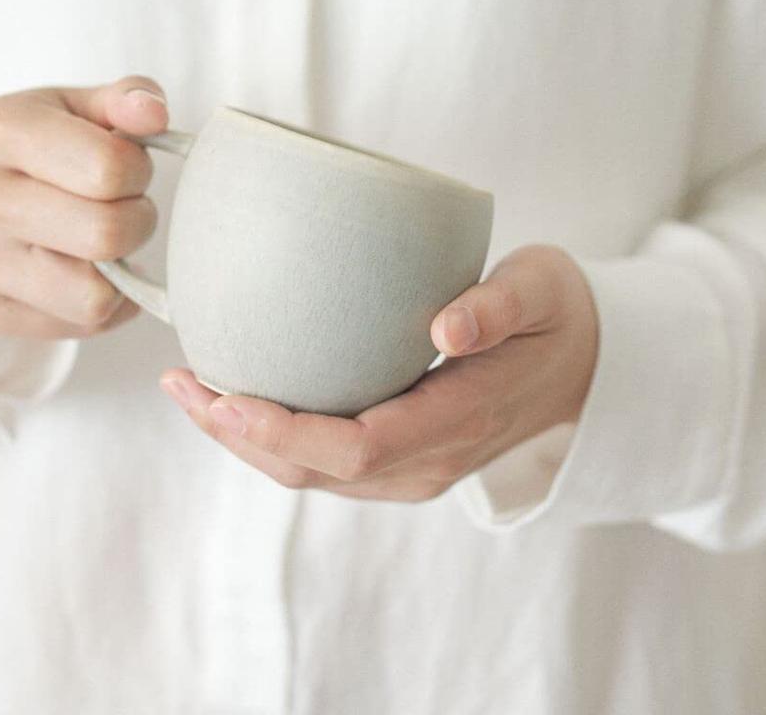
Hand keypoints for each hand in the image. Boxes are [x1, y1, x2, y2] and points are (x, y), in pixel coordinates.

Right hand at [0, 75, 167, 338]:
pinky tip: (86, 270)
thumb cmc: (48, 147)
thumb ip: (127, 100)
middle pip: (106, 234)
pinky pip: (81, 324)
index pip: (109, 169)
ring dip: (120, 269)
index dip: (137, 171)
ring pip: (94, 295)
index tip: (126, 167)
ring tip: (104, 240)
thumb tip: (153, 113)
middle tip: (123, 207)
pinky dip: (103, 302)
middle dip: (136, 220)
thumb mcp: (82, 108)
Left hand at [160, 245, 597, 500]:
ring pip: (311, 474)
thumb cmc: (556, 316)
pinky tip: (236, 391)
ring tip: (188, 387)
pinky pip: (322, 458)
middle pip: (316, 472)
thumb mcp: (543, 291)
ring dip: (243, 438)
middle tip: (180, 382)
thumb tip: (444, 324)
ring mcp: (411, 466)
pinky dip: (271, 433)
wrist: (585, 365)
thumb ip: (500, 306)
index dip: (284, 432)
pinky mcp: (397, 454)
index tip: (224, 396)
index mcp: (459, 424)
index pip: (357, 448)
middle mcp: (427, 462)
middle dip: (239, 436)